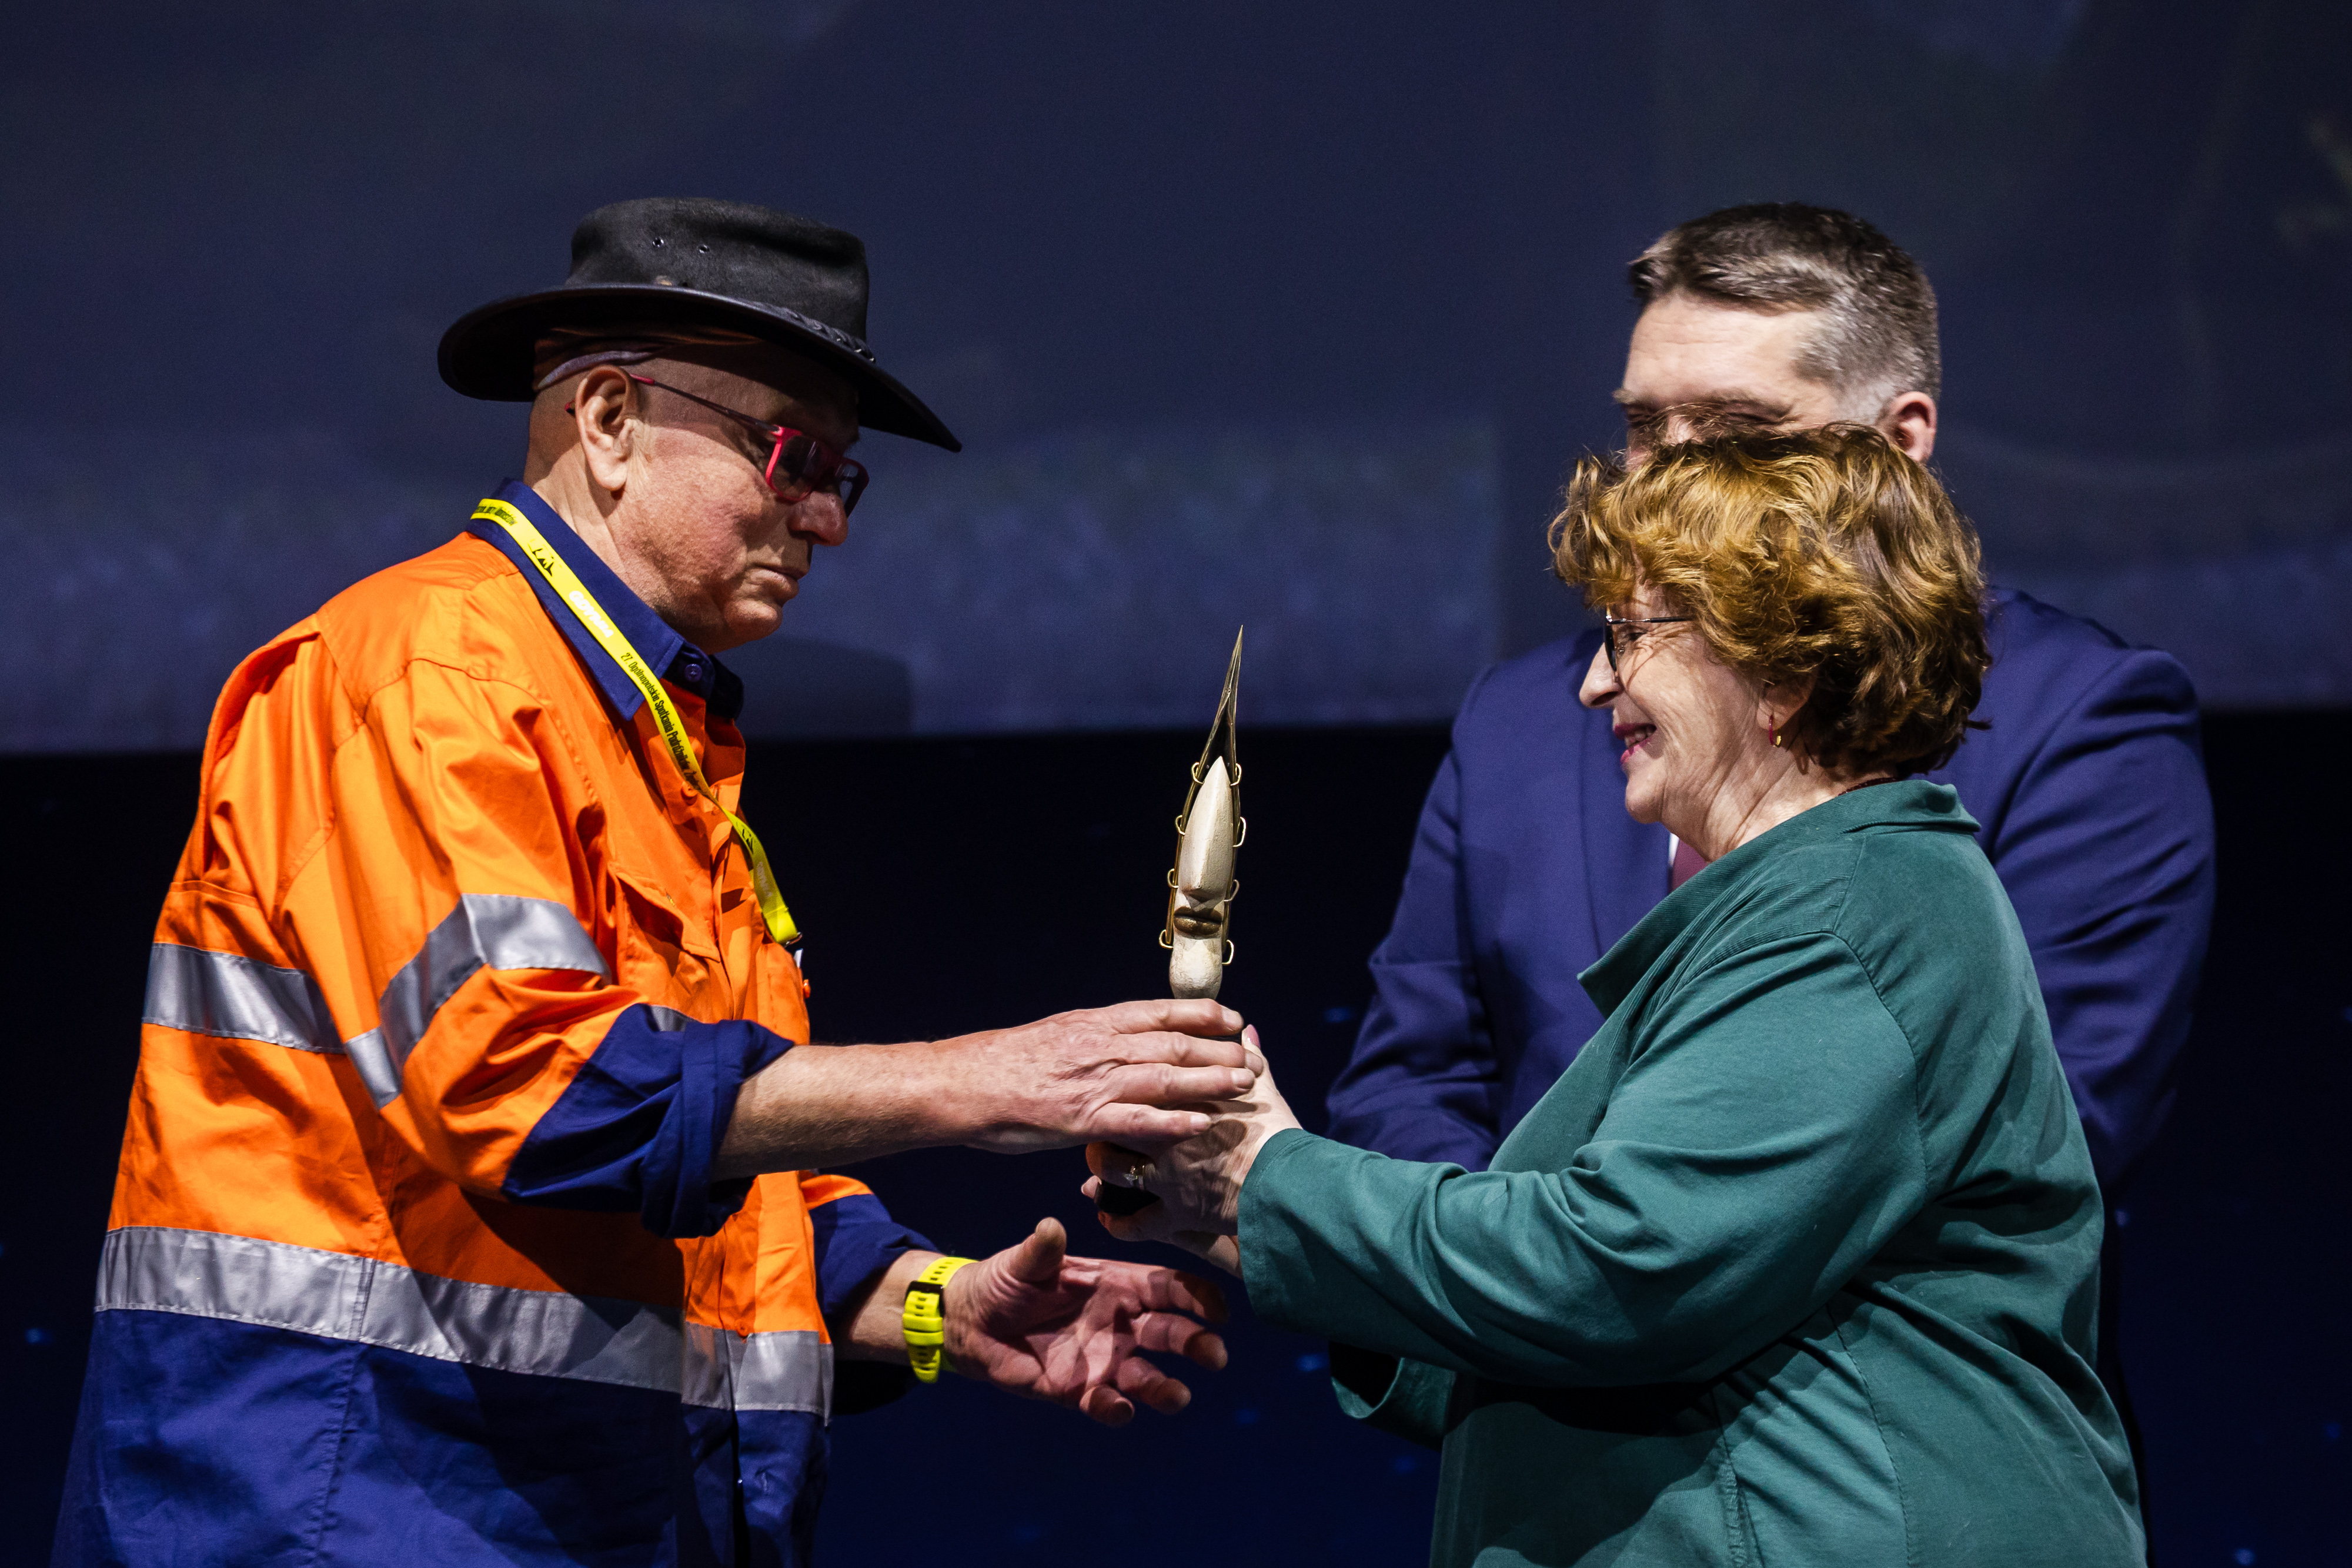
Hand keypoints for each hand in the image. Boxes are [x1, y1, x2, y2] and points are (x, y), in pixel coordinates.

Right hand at [717, 998, 1254, 1175]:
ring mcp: (1092, 1080)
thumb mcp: (1055, 1039)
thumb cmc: (1002, 1066)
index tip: (1234, 1018)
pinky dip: (1169, 1122)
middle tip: (1256, 1057)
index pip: (1159, 1013)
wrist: (960, 1084)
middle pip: (1172, 1043)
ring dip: (1208, 1079)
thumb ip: (1092, 1041)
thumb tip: (1122, 1043)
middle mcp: (1100, 1045)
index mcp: (1093, 1025)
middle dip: (1218, 1049)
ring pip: (1162, 1076)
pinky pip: (1134, 1120)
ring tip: (1245, 1085)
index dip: (1201, 1016)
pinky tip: (1198, 1126)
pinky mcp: (1080, 1116)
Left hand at [941, 1216, 1230, 1425]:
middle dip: (1196, 1343)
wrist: (971, 1322)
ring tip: (1178, 1397)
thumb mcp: (1022, 1261)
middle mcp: (1120, 1324)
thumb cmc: (1005, 1281)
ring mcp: (1103, 1360)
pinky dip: (1115, 1409)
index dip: (1196, 1297)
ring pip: (1147, 1377)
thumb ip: (1041, 1249)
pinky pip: (1105, 1404)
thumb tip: (1051, 1226)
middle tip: (1215, 1356)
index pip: (1167, 1288)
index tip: (1220, 1311)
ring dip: (1165, 1388)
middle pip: (1170, 1333)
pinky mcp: (1078, 1392)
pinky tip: (1120, 1409)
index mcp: (1116, 1285)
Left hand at [1084, 1026, 1301, 1273]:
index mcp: (1182, 1098)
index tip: (1120, 1084)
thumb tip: (1248, 1031)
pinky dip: (1120, 1224)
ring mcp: (1165, 1174)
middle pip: (1112, 1121)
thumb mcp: (1264, 1089)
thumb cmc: (1278, 1133)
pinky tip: (1110, 1220)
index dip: (1122, 1083)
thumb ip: (1250, 1058)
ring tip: (1098, 1170)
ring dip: (1102, 1170)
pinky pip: (1135, 1223)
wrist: (1289, 1181)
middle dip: (1103, 1124)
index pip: (1137, 1081)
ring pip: (1112, 1170)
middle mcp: (1164, 1133)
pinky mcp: (1175, 1213)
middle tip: (1103, 1126)